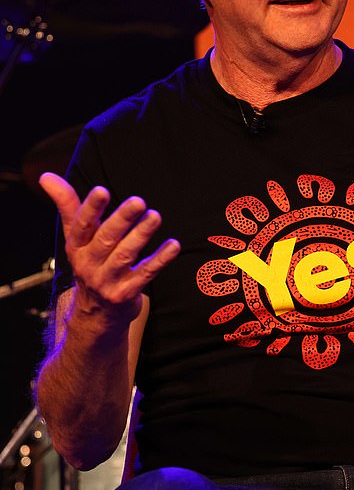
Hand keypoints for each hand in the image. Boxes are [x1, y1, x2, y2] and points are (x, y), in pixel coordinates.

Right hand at [40, 172, 180, 324]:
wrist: (95, 313)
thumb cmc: (90, 262)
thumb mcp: (75, 237)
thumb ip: (67, 205)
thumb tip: (45, 176)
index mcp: (76, 247)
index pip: (81, 226)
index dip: (90, 208)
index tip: (102, 190)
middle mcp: (88, 264)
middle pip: (105, 240)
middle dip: (121, 220)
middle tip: (138, 201)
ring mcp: (107, 281)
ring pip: (125, 256)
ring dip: (141, 235)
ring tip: (155, 216)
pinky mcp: (125, 294)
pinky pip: (145, 275)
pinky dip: (160, 260)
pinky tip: (173, 245)